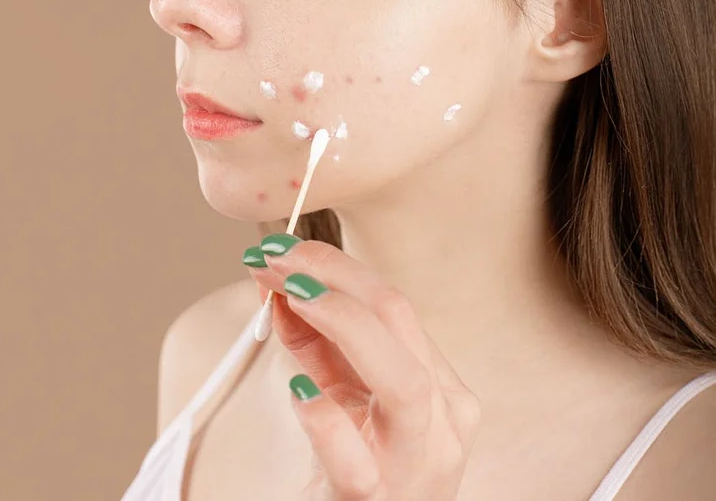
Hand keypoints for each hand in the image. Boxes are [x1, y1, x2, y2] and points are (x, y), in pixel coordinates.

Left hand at [244, 235, 480, 499]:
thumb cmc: (359, 471)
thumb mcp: (342, 398)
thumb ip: (316, 345)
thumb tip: (279, 286)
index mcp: (440, 387)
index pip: (393, 305)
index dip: (334, 267)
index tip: (279, 248)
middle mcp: (444, 421)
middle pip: (399, 321)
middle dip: (333, 276)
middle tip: (274, 256)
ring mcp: (419, 467)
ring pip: (404, 381)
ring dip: (339, 323)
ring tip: (290, 295)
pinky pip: (359, 463)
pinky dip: (329, 420)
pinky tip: (299, 390)